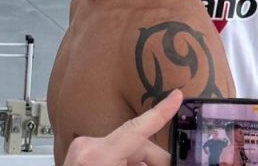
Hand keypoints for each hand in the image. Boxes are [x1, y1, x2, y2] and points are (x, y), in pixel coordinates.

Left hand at [63, 89, 182, 165]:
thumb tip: (165, 162)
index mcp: (97, 156)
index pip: (137, 129)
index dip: (161, 113)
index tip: (177, 96)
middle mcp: (87, 148)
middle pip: (137, 147)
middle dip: (155, 163)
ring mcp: (82, 151)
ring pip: (127, 154)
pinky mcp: (80, 156)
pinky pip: (114, 157)